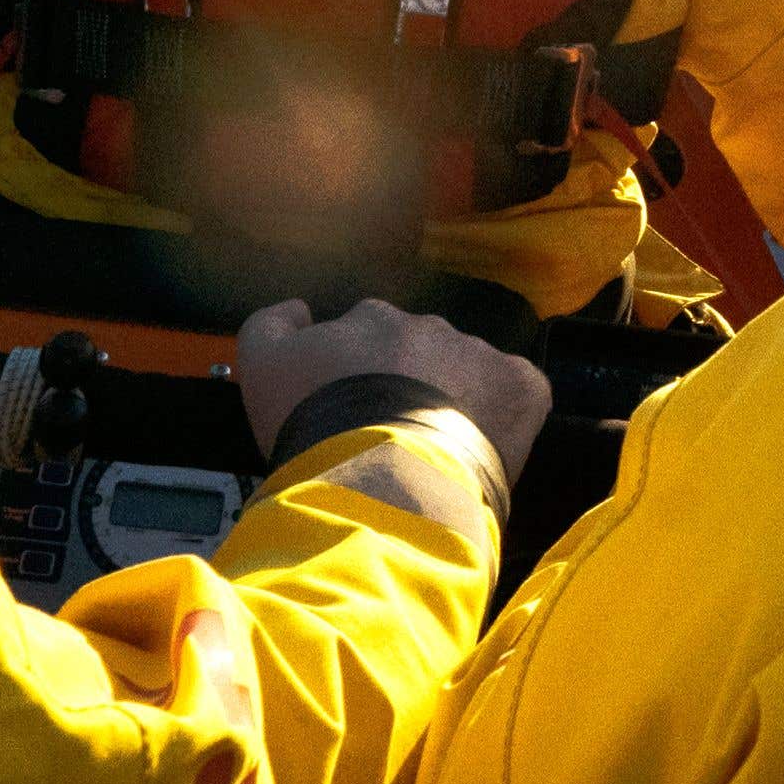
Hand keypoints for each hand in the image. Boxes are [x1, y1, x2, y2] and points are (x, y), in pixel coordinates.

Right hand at [232, 297, 551, 480]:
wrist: (380, 475)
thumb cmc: (315, 425)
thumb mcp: (262, 369)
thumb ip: (270, 324)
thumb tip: (298, 307)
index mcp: (371, 319)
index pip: (367, 332)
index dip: (359, 371)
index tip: (354, 407)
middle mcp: (427, 326)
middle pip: (420, 348)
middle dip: (409, 380)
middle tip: (394, 432)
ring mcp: (478, 354)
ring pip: (469, 369)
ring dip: (456, 398)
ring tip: (436, 449)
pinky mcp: (522, 387)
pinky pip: (519, 390)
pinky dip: (506, 413)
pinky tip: (483, 446)